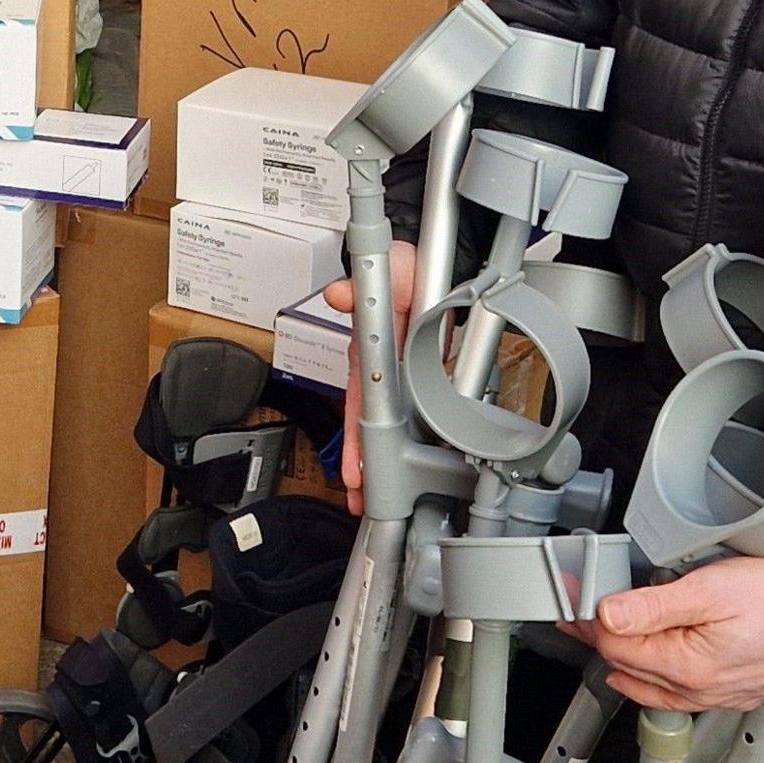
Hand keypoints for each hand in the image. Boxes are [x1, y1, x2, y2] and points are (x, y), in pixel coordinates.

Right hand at [320, 244, 419, 514]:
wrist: (424, 264)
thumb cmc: (401, 267)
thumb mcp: (391, 268)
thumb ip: (365, 284)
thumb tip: (339, 293)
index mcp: (369, 348)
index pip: (360, 400)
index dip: (356, 436)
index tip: (354, 467)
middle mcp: (376, 367)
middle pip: (366, 423)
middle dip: (360, 463)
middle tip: (358, 498)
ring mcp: (393, 374)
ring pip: (382, 424)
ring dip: (377, 459)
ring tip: (372, 494)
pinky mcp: (412, 376)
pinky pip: (406, 415)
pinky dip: (402, 442)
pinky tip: (407, 466)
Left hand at [568, 557, 763, 714]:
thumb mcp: (712, 589)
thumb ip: (654, 605)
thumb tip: (607, 615)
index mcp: (687, 668)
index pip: (616, 648)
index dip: (590, 621)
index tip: (573, 600)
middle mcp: (699, 692)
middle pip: (629, 668)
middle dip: (599, 640)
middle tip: (577, 615)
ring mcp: (717, 696)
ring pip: (652, 686)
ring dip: (624, 659)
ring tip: (602, 635)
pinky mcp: (733, 692)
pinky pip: (679, 693)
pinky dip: (654, 676)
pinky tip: (651, 661)